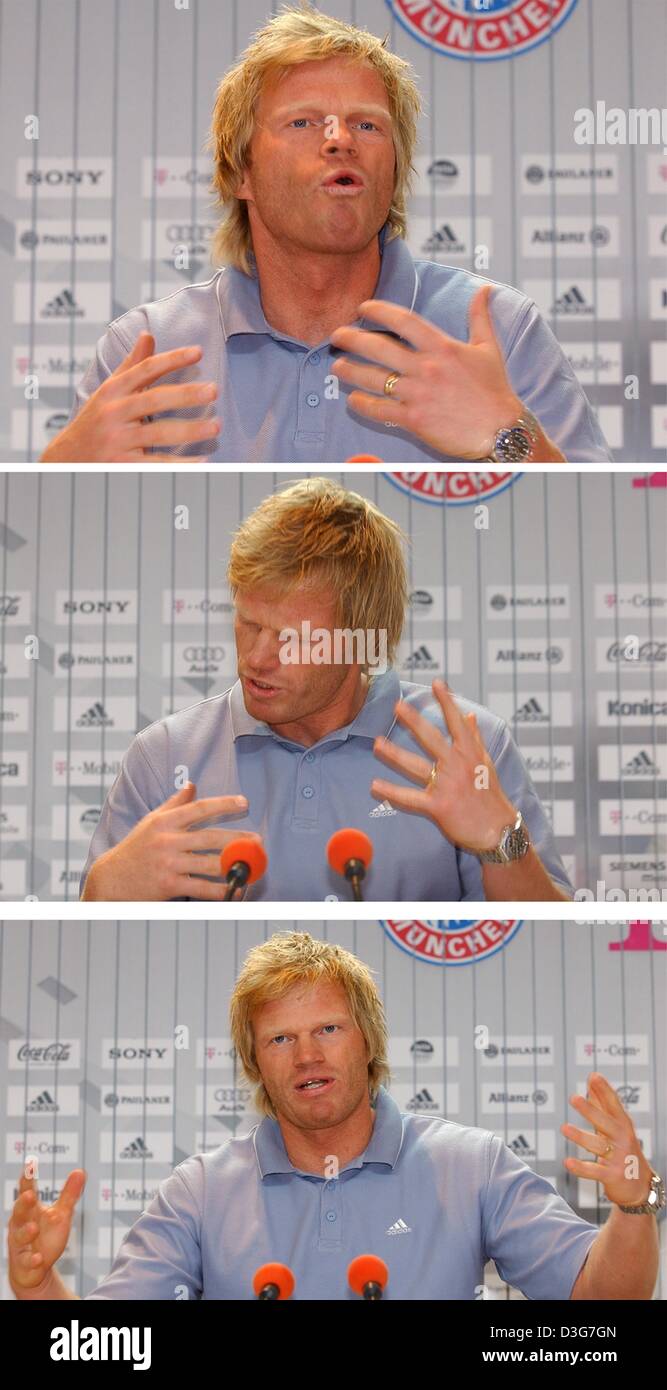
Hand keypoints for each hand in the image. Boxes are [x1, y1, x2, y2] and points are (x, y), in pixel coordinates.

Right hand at [8, 1167, 84, 1295]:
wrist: (34, 1268)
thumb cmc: (46, 1236)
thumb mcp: (60, 1214)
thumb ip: (69, 1194)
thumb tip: (80, 1171)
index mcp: (30, 1210)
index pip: (27, 1191)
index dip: (27, 1178)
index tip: (30, 1164)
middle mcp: (21, 1224)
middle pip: (18, 1211)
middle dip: (23, 1203)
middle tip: (29, 1195)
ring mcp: (20, 1244)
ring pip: (19, 1237)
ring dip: (26, 1232)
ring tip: (34, 1228)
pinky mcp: (24, 1263)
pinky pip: (26, 1261)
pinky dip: (32, 1259)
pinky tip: (38, 1258)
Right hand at [40, 332, 219, 461]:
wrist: (66, 458)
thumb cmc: (96, 420)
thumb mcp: (109, 391)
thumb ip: (132, 366)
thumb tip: (148, 335)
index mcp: (112, 390)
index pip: (145, 370)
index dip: (172, 359)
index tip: (198, 352)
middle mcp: (113, 413)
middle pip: (153, 399)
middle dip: (185, 394)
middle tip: (214, 390)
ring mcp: (116, 440)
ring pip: (157, 433)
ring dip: (189, 430)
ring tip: (216, 426)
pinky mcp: (121, 465)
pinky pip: (156, 464)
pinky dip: (180, 464)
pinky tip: (202, 463)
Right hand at [82, 782, 262, 900]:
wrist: (111, 880)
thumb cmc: (134, 848)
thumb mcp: (150, 821)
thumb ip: (174, 804)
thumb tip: (192, 784)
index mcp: (164, 822)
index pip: (198, 808)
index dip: (223, 804)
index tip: (244, 802)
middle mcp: (167, 841)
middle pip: (209, 837)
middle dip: (237, 838)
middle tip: (257, 840)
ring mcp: (168, 864)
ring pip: (208, 864)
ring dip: (233, 865)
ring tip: (251, 865)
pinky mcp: (169, 886)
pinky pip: (200, 888)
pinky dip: (219, 891)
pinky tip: (233, 890)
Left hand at [330, 286, 523, 459]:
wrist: (501, 429)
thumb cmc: (495, 391)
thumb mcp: (489, 348)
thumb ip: (480, 317)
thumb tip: (484, 290)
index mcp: (442, 347)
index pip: (404, 320)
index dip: (379, 311)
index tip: (363, 307)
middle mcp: (426, 367)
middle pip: (379, 348)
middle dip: (352, 339)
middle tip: (336, 335)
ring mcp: (418, 394)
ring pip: (373, 378)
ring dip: (350, 371)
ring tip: (337, 367)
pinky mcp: (414, 420)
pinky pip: (380, 410)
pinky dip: (362, 405)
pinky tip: (353, 400)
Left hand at [371, 678, 516, 852]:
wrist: (498, 830)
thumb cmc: (491, 795)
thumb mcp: (486, 763)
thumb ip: (475, 738)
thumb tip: (470, 715)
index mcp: (470, 753)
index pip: (456, 722)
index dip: (446, 702)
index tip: (436, 683)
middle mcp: (457, 765)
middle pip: (431, 739)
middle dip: (414, 722)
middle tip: (397, 705)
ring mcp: (447, 785)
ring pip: (416, 766)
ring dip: (394, 754)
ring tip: (376, 744)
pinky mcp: (438, 806)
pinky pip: (410, 798)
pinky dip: (391, 792)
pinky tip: (375, 785)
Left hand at [561, 1072, 653, 1206]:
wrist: (640, 1186)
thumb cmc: (623, 1150)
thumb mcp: (615, 1126)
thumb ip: (602, 1105)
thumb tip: (591, 1081)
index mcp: (623, 1125)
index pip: (614, 1105)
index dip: (604, 1091)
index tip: (593, 1076)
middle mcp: (623, 1139)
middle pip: (605, 1122)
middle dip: (590, 1110)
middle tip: (574, 1098)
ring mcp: (619, 1158)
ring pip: (598, 1145)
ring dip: (581, 1137)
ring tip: (564, 1128)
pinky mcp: (613, 1176)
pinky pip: (594, 1171)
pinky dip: (581, 1167)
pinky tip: (567, 1162)